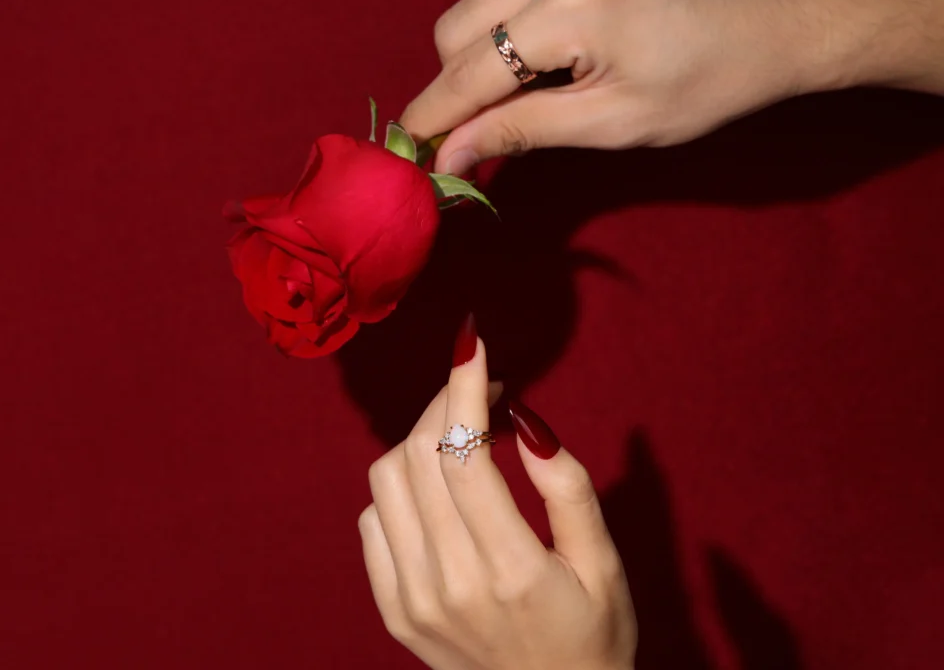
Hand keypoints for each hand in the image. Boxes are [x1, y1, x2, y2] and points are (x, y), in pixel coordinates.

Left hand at [358, 317, 636, 669]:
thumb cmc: (592, 637)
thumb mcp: (603, 565)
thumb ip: (568, 489)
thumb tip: (525, 421)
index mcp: (510, 569)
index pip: (465, 452)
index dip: (463, 385)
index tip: (471, 341)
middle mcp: (449, 582)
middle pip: (420, 454)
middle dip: (446, 400)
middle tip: (479, 384)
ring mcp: (413, 599)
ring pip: (388, 479)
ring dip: (421, 437)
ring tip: (462, 433)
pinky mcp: (394, 610)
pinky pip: (374, 521)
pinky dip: (400, 487)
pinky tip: (438, 488)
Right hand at [400, 0, 943, 175]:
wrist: (786, 12)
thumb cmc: (713, 80)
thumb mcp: (616, 121)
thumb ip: (524, 130)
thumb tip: (453, 152)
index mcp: (570, 8)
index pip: (468, 72)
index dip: (433, 117)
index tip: (409, 150)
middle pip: (457, 28)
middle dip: (455, 84)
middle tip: (481, 130)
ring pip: (482, 2)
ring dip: (486, 54)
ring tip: (533, 92)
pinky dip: (517, 24)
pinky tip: (558, 53)